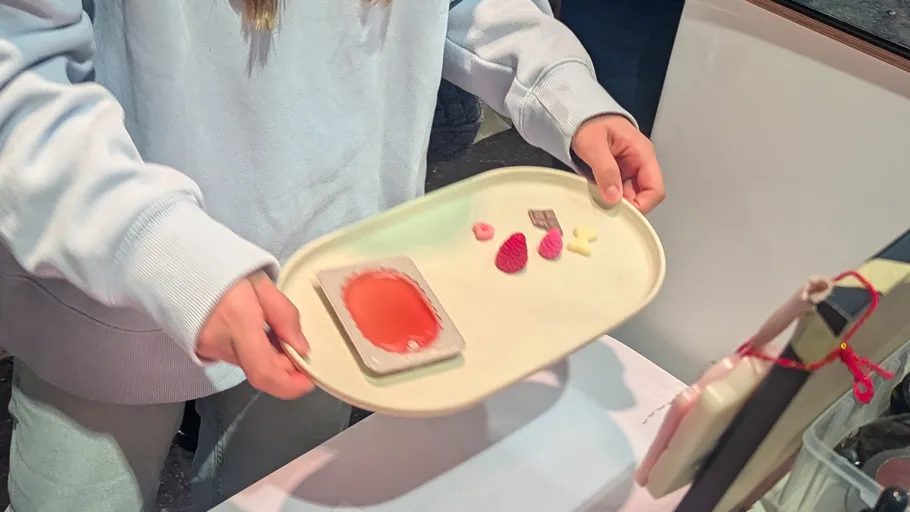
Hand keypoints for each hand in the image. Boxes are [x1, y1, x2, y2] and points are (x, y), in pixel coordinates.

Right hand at [197, 270, 314, 399]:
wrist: (183, 266)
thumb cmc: (224, 269)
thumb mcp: (262, 284)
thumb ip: (284, 315)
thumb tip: (301, 348)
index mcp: (238, 323)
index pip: (264, 372)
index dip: (289, 384)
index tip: (309, 381)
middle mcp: (221, 343)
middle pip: (260, 371)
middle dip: (286, 367)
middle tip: (298, 348)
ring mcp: (209, 349)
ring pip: (250, 365)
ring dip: (271, 358)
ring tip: (278, 333)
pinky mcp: (204, 349)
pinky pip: (237, 358)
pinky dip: (255, 352)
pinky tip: (261, 333)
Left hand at [571, 114, 665, 213]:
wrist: (579, 117)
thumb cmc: (589, 124)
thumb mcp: (594, 145)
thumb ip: (605, 169)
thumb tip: (614, 198)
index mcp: (643, 154)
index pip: (655, 189)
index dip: (642, 205)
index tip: (622, 213)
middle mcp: (641, 164)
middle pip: (644, 197)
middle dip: (627, 206)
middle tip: (606, 208)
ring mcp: (630, 170)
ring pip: (631, 197)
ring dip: (616, 203)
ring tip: (598, 201)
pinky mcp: (619, 174)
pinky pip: (619, 192)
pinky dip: (609, 197)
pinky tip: (596, 196)